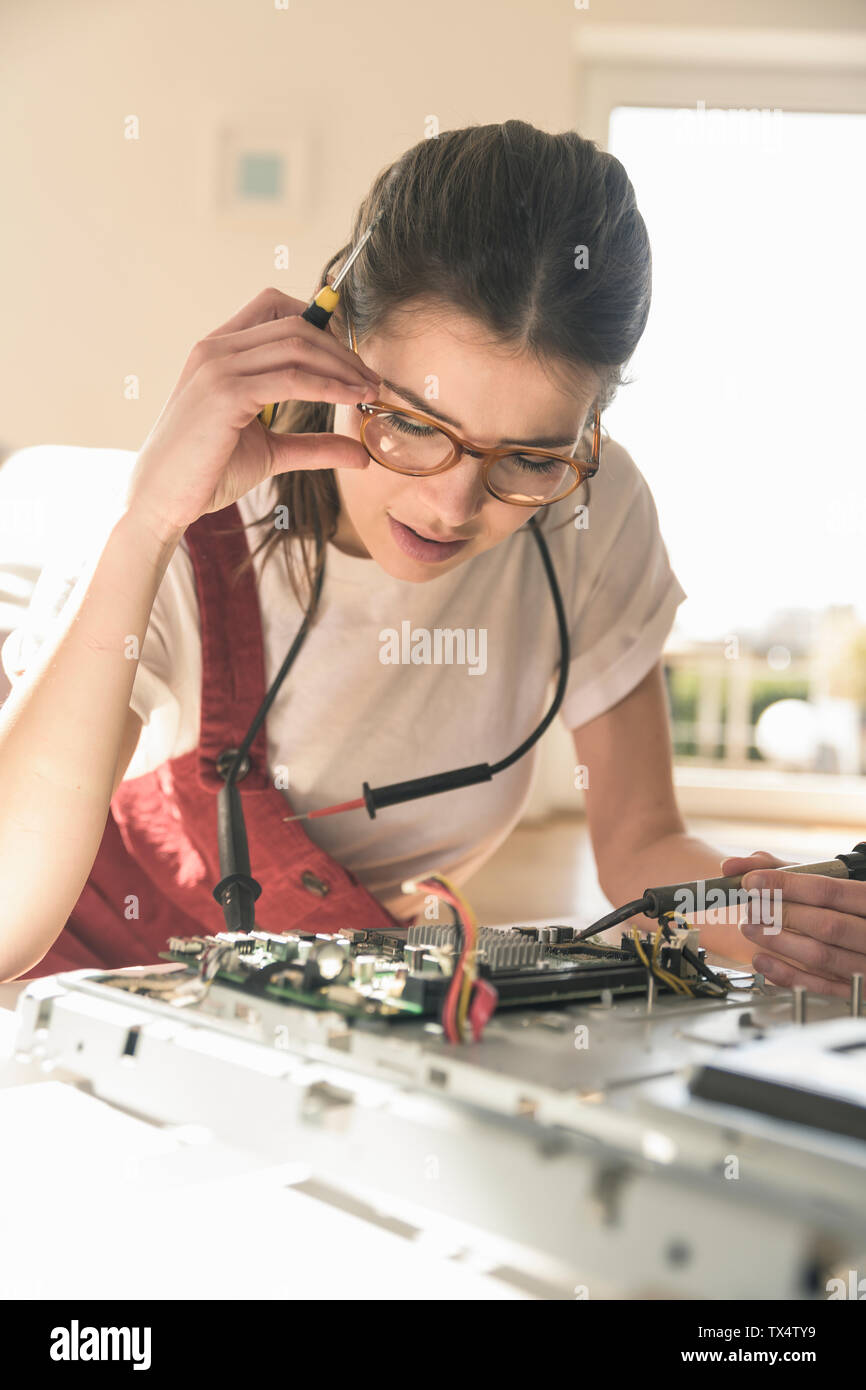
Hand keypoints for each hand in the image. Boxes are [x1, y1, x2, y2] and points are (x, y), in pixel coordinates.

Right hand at [125, 286, 381, 539]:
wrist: (161, 499)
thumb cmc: (206, 472)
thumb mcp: (270, 451)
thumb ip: (313, 444)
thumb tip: (361, 453)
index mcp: (219, 350)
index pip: (274, 305)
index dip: (318, 320)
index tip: (349, 357)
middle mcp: (216, 349)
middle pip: (295, 324)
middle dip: (341, 349)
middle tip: (371, 379)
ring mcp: (218, 367)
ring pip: (297, 345)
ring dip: (342, 366)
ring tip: (368, 390)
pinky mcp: (226, 393)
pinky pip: (292, 378)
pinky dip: (328, 386)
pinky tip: (350, 400)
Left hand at [720, 850, 865, 998]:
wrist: (864, 935)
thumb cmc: (842, 903)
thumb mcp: (821, 879)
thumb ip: (780, 869)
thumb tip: (733, 866)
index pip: (827, 890)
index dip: (785, 886)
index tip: (751, 881)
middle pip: (825, 925)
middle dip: (780, 914)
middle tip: (750, 907)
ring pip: (820, 956)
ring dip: (777, 942)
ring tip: (749, 928)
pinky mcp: (856, 990)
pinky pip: (820, 987)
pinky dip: (786, 974)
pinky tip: (761, 960)